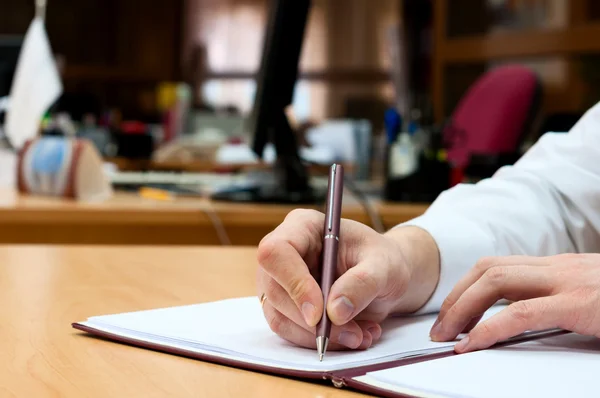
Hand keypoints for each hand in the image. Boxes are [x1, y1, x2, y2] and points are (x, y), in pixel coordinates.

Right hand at [256, 209, 439, 350]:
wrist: (384, 278)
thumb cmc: (382, 261)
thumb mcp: (384, 266)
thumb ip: (362, 283)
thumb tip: (335, 311)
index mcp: (303, 226)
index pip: (276, 252)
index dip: (293, 283)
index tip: (320, 313)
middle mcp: (284, 252)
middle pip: (275, 290)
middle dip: (313, 322)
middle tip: (353, 334)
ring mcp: (280, 280)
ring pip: (280, 316)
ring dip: (318, 336)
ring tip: (360, 335)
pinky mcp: (283, 306)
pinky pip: (289, 331)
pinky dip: (318, 341)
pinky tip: (351, 336)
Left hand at [430, 254, 599, 352]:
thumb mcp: (589, 296)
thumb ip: (558, 301)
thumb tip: (519, 318)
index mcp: (558, 266)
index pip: (498, 266)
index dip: (467, 287)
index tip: (453, 312)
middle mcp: (558, 267)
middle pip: (488, 269)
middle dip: (456, 297)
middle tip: (440, 327)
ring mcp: (568, 281)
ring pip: (495, 281)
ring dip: (462, 307)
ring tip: (447, 335)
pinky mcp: (579, 304)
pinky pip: (521, 312)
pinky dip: (489, 328)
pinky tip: (473, 344)